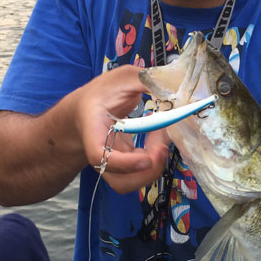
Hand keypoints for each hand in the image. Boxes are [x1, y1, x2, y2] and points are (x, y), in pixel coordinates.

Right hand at [73, 65, 169, 192]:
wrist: (87, 107)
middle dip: (148, 170)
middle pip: (120, 180)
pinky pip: (141, 171)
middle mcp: (100, 153)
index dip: (123, 164)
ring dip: (155, 165)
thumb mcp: (122, 78)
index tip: (147, 158)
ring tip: (163, 139)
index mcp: (92, 128)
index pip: (99, 156)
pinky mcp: (126, 163)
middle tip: (163, 146)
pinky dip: (156, 158)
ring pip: (132, 182)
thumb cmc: (102, 92)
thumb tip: (173, 82)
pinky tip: (160, 137)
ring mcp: (113, 162)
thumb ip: (145, 79)